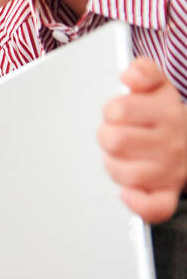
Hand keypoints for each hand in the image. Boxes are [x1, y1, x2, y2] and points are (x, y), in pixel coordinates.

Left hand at [98, 57, 186, 223]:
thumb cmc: (168, 118)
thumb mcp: (159, 87)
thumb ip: (144, 72)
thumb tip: (131, 75)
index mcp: (167, 114)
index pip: (119, 110)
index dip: (111, 110)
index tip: (120, 113)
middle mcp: (171, 144)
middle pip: (114, 141)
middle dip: (108, 136)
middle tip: (118, 135)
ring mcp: (170, 171)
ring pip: (123, 173)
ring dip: (114, 164)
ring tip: (122, 156)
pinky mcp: (169, 192)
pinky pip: (154, 207)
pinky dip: (137, 201)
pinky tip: (128, 192)